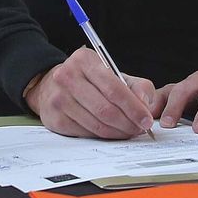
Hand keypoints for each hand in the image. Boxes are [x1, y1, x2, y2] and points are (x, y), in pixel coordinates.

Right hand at [24, 48, 155, 138]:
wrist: (51, 85)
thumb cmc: (89, 80)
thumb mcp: (114, 74)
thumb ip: (138, 86)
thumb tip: (144, 105)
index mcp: (84, 60)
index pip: (114, 89)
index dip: (134, 108)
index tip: (146, 119)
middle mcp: (67, 76)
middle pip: (105, 110)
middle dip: (128, 123)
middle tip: (139, 129)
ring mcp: (58, 98)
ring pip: (96, 125)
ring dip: (117, 132)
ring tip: (128, 131)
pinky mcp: (55, 118)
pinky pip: (85, 133)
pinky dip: (103, 136)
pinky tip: (110, 132)